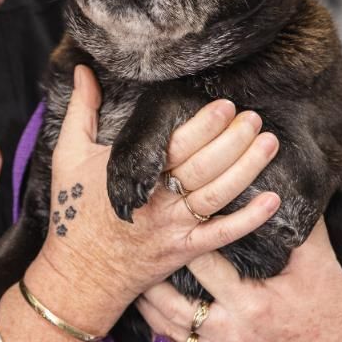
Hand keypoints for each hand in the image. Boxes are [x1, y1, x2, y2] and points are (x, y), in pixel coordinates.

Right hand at [35, 66, 280, 321]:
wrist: (80, 273)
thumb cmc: (74, 210)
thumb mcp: (68, 154)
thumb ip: (81, 109)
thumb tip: (84, 68)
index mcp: (133, 174)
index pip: (175, 144)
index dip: (203, 125)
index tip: (225, 105)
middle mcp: (157, 201)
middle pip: (202, 167)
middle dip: (232, 141)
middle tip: (254, 118)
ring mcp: (174, 228)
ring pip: (217, 195)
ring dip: (246, 169)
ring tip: (269, 143)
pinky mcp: (185, 251)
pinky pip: (222, 235)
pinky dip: (249, 219)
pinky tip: (273, 198)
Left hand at [136, 217, 341, 341]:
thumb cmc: (331, 297)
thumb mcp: (317, 258)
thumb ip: (296, 219)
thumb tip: (284, 171)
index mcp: (250, 304)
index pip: (201, 263)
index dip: (184, 240)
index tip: (167, 221)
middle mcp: (231, 336)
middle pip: (169, 305)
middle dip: (151, 278)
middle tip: (136, 252)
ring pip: (167, 334)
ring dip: (148, 309)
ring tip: (135, 281)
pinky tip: (152, 322)